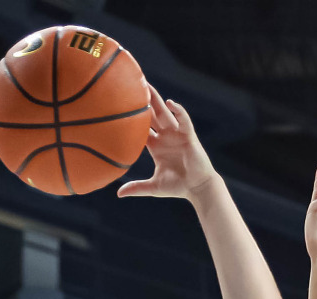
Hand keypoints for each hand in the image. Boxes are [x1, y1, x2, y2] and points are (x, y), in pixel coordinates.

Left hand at [116, 87, 214, 201]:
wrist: (197, 188)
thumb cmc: (177, 187)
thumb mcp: (153, 186)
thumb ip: (137, 187)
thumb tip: (118, 194)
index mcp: (155, 146)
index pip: (141, 128)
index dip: (131, 118)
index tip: (119, 107)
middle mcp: (165, 137)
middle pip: (151, 115)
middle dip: (143, 102)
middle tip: (131, 86)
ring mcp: (177, 134)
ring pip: (165, 113)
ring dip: (157, 100)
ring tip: (147, 86)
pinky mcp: (189, 135)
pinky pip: (183, 119)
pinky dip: (178, 111)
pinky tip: (170, 103)